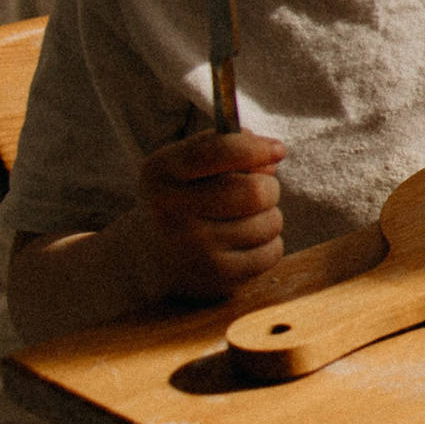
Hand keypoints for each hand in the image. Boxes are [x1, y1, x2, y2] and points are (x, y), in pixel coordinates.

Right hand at [137, 129, 287, 299]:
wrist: (147, 256)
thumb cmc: (179, 199)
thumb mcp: (184, 165)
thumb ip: (224, 147)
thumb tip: (272, 155)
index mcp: (163, 173)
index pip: (217, 152)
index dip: (256, 148)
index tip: (277, 150)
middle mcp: (172, 211)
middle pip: (255, 191)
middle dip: (267, 188)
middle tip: (257, 193)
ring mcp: (194, 248)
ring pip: (270, 221)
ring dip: (267, 217)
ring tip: (243, 221)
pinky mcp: (216, 276)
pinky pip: (272, 251)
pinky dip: (268, 245)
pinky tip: (243, 244)